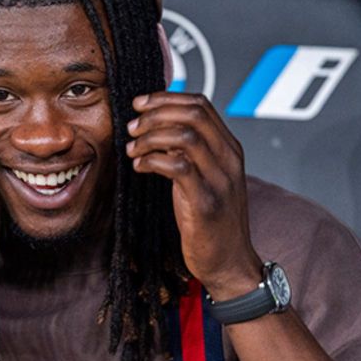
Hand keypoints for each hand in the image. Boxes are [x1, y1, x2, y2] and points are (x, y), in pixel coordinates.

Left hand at [125, 92, 261, 299]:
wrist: (230, 263)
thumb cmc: (210, 220)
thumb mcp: (204, 177)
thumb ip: (190, 151)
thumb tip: (157, 125)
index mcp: (229, 148)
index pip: (201, 104)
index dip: (166, 98)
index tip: (140, 104)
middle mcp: (229, 159)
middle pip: (193, 113)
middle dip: (155, 113)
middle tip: (131, 126)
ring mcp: (220, 179)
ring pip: (185, 136)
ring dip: (150, 137)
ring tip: (132, 149)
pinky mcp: (206, 202)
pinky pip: (178, 167)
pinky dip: (153, 160)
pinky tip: (140, 167)